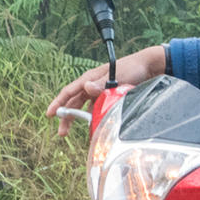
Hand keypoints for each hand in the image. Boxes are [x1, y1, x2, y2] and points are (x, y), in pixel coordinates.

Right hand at [46, 46, 166, 135]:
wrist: (149, 67)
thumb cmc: (132, 68)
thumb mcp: (116, 75)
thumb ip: (101, 83)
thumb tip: (86, 88)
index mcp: (90, 79)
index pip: (69, 91)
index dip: (58, 103)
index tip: (50, 114)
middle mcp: (92, 85)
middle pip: (74, 102)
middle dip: (66, 117)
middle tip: (62, 133)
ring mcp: (100, 91)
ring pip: (84, 107)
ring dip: (78, 119)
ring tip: (75, 132)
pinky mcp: (108, 96)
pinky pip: (96, 108)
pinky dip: (92, 117)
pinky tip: (93, 126)